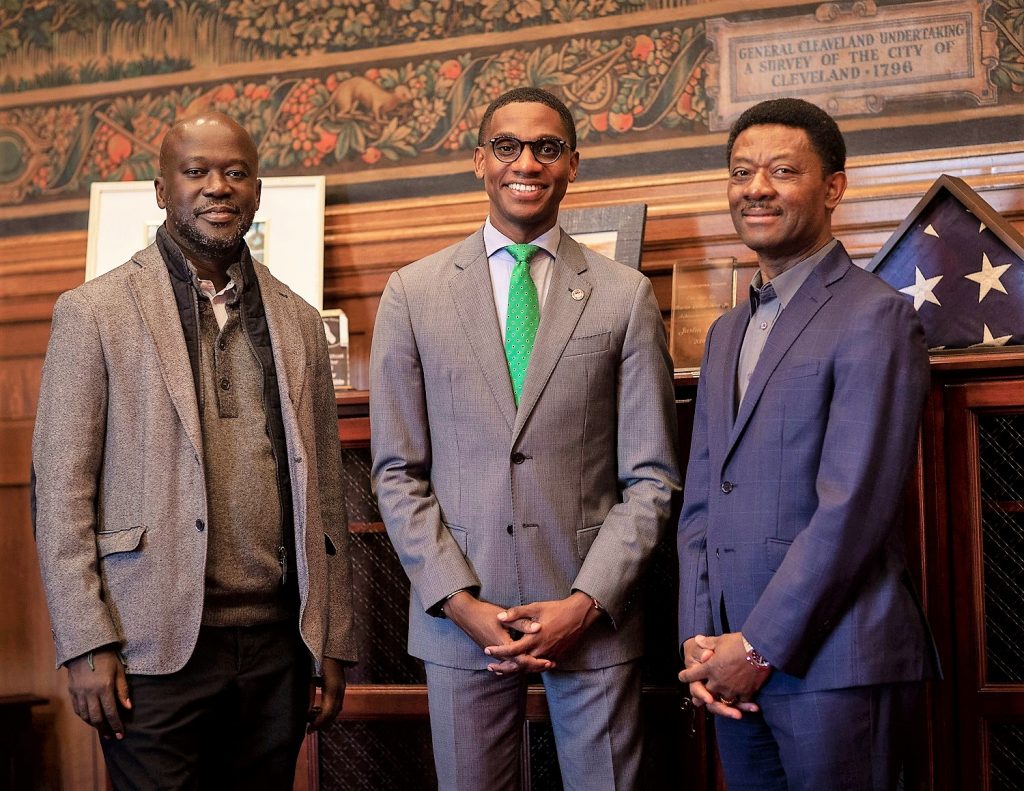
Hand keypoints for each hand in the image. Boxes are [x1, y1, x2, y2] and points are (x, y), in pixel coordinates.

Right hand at [66, 647, 130, 738]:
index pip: (111, 713)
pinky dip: (84, 717)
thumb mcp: (119, 671)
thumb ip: (123, 690)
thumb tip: (128, 708)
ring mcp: (79, 693)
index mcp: (104, 688)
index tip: (121, 734)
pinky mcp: (72, 691)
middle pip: (97, 718)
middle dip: (105, 729)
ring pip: (85, 716)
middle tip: (111, 737)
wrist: (86, 647)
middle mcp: (90, 693)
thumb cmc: (107, 658)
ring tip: (102, 730)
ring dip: (94, 725)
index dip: (116, 725)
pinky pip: (77, 709)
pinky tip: (90, 719)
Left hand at [308, 657, 346, 730]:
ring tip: (313, 722)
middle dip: (322, 723)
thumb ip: (309, 694)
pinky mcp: (341, 685)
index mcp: (332, 688)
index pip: (327, 713)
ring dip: (326, 717)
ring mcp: (342, 687)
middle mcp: (340, 689)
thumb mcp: (310, 677)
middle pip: (333, 713)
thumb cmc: (318, 658)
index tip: (308, 730)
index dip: (318, 723)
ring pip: (337, 709)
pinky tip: (319, 710)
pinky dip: (329, 710)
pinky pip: (337, 702)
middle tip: (309, 730)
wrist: (332, 646)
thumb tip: (305, 711)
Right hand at [442, 592, 546, 673]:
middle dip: (535, 666)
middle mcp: (499, 653)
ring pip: (513, 665)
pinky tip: (524, 663)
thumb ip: (522, 622)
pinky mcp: (494, 652)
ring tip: (541, 664)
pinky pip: (508, 662)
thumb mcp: (504, 616)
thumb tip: (539, 628)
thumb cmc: (485, 613)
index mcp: (504, 645)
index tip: (549, 661)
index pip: (523, 661)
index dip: (537, 662)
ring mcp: (495, 654)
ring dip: (528, 665)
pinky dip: (518, 664)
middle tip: (550, 664)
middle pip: (520, 666)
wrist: (466, 615)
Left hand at [483, 593, 601, 673]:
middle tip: (491, 667)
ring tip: (503, 669)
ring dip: (516, 669)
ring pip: (530, 668)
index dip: (498, 651)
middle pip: (519, 665)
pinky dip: (529, 668)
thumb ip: (516, 613)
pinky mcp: (556, 656)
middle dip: (504, 666)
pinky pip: (540, 666)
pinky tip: (523, 666)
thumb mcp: (535, 607)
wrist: (579, 615)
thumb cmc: (557, 609)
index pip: (512, 650)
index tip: (487, 649)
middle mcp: (542, 650)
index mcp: (535, 638)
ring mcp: (550, 655)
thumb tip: (500, 617)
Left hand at [677, 633, 767, 718]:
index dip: (685, 676)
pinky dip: (740, 702)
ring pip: (722, 700)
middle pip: (705, 693)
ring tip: (721, 700)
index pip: (692, 675)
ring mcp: (731, 689)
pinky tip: (741, 701)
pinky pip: (740, 702)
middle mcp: (718, 681)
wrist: (761, 649)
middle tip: (700, 697)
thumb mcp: (721, 640)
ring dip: (721, 700)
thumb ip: (708, 643)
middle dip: (702, 694)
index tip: (682, 677)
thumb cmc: (739, 643)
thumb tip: (697, 639)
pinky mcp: (746, 693)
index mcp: (709, 668)